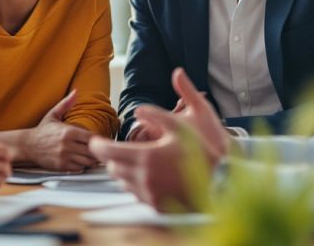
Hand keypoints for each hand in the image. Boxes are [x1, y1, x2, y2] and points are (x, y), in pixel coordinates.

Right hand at [23, 90, 98, 170]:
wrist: (27, 145)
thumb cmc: (42, 131)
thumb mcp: (53, 114)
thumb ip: (66, 103)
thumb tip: (76, 92)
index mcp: (69, 131)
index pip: (93, 138)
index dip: (97, 140)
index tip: (96, 140)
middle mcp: (68, 144)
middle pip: (92, 151)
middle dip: (96, 151)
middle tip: (95, 150)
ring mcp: (65, 156)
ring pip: (87, 161)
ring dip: (90, 159)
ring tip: (87, 155)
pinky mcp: (61, 166)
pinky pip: (79, 168)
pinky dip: (82, 166)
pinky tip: (79, 161)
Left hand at [89, 68, 228, 210]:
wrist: (219, 183)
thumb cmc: (201, 153)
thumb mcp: (180, 126)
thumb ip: (157, 115)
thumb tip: (137, 109)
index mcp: (146, 157)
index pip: (108, 152)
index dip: (97, 145)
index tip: (95, 141)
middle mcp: (143, 178)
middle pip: (112, 168)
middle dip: (111, 157)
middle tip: (115, 148)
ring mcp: (149, 194)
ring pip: (122, 182)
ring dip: (123, 171)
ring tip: (134, 160)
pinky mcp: (156, 205)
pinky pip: (135, 194)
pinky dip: (135, 184)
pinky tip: (147, 175)